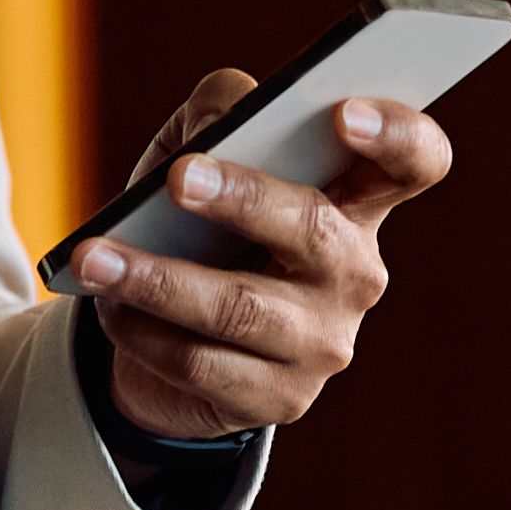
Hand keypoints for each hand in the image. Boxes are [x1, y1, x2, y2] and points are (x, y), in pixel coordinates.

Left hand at [69, 68, 453, 439]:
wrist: (170, 332)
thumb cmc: (198, 220)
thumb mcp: (200, 149)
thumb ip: (219, 111)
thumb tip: (220, 122)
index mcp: (357, 198)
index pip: (415, 162)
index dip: (395, 135)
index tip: (342, 114)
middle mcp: (355, 271)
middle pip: (312, 228)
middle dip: (243, 199)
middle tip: (179, 178)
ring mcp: (324, 342)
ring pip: (242, 306)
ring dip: (159, 278)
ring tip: (95, 256)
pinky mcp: (280, 398)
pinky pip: (203, 364)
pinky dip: (145, 333)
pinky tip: (107, 308)